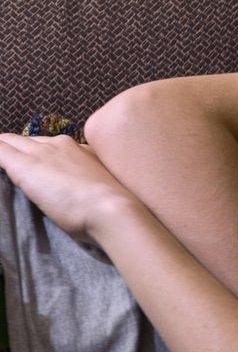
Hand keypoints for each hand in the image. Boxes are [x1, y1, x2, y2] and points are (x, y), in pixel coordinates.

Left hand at [0, 133, 142, 245]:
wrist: (111, 210)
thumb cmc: (112, 208)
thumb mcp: (101, 188)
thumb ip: (88, 181)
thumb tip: (81, 190)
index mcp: (81, 150)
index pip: (48, 146)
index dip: (37, 157)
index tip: (33, 171)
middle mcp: (61, 144)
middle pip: (26, 141)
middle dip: (13, 150)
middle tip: (8, 165)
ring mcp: (41, 153)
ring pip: (9, 142)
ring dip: (2, 150)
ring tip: (1, 164)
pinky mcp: (23, 165)